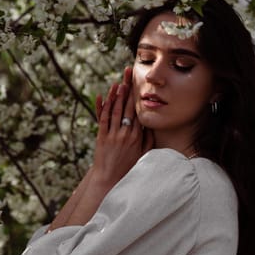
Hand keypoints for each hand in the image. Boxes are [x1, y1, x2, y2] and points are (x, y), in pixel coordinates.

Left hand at [92, 67, 153, 187]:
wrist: (110, 179)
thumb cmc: (128, 167)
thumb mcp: (144, 155)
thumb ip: (149, 139)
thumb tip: (153, 125)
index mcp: (138, 137)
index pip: (138, 112)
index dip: (138, 97)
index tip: (139, 85)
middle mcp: (126, 134)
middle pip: (127, 107)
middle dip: (129, 89)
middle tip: (129, 74)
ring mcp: (113, 135)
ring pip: (115, 111)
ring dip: (117, 95)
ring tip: (120, 82)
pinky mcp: (102, 137)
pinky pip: (102, 119)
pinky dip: (102, 107)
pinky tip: (102, 96)